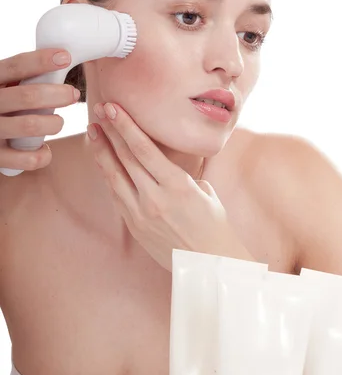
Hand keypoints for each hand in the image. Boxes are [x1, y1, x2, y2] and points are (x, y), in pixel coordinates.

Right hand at [0, 48, 79, 170]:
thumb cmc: (0, 108)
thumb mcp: (3, 88)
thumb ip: (21, 78)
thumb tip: (62, 59)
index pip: (15, 66)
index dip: (41, 61)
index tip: (65, 57)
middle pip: (28, 96)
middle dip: (58, 94)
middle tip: (73, 94)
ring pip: (31, 125)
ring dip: (54, 123)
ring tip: (58, 122)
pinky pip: (28, 158)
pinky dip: (43, 154)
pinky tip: (44, 149)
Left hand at [87, 102, 252, 270]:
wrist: (211, 264)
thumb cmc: (215, 226)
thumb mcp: (206, 192)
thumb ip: (182, 177)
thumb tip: (166, 168)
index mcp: (178, 186)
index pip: (145, 149)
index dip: (126, 127)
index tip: (114, 109)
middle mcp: (156, 198)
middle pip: (126, 158)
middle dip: (111, 132)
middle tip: (98, 111)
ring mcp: (142, 214)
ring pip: (115, 176)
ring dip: (102, 152)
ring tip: (93, 132)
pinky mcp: (135, 226)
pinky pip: (118, 195)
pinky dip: (109, 175)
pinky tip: (103, 161)